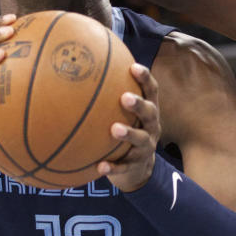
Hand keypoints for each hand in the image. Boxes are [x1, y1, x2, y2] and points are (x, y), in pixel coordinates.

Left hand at [97, 63, 161, 191]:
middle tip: (125, 97)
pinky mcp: (136, 165)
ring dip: (129, 134)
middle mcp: (151, 126)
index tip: (134, 67)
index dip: (145, 78)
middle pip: (150, 113)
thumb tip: (84, 69)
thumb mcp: (124, 113)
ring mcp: (146, 146)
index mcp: (149, 110)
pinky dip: (113, 167)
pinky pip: (125, 166)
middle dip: (139, 105)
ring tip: (114, 129)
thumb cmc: (127, 128)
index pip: (151, 91)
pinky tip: (100, 167)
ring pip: (141, 139)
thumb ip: (111, 95)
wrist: (137, 168)